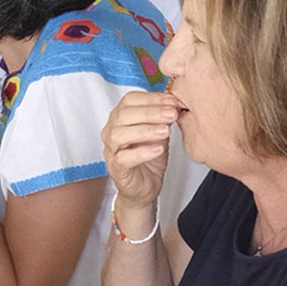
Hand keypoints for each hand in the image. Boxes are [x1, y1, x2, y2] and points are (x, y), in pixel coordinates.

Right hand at [102, 87, 178, 221]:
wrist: (146, 186)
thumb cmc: (149, 157)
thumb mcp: (159, 132)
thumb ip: (163, 118)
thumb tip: (175, 102)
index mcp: (120, 118)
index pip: (129, 100)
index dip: (151, 98)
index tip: (171, 101)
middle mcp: (111, 131)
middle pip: (124, 115)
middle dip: (150, 112)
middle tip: (171, 114)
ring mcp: (111, 150)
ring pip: (120, 135)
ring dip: (145, 130)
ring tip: (165, 131)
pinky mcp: (116, 168)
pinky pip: (124, 158)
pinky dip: (142, 152)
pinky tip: (158, 149)